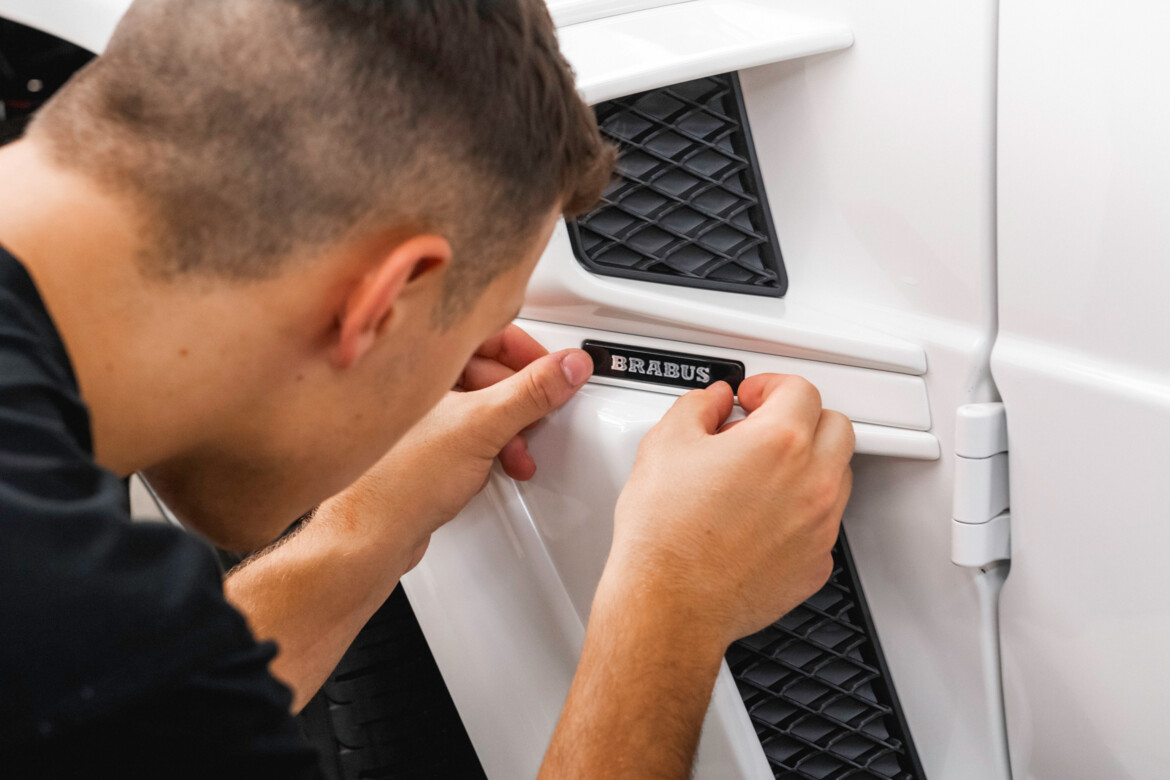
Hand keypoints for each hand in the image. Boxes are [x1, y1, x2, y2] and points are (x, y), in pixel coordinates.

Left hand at [315, 325, 592, 570]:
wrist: (371, 535)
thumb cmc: (398, 482)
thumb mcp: (482, 427)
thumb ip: (532, 392)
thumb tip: (569, 366)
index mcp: (422, 362)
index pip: (485, 331)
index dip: (525, 349)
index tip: (553, 369)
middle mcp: (416, 382)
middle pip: (487, 368)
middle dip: (521, 397)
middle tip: (539, 415)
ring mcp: (418, 414)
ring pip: (479, 402)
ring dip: (509, 426)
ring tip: (518, 450)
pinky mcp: (422, 443)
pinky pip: (468, 430)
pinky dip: (489, 443)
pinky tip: (497, 462)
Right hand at [604, 374, 853, 647]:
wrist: (670, 604)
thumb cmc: (666, 535)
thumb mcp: (665, 444)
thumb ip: (697, 407)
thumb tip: (713, 402)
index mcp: (780, 443)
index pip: (800, 390)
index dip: (771, 385)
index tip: (753, 396)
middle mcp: (812, 482)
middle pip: (836, 427)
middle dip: (802, 418)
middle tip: (766, 425)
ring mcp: (819, 527)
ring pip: (837, 476)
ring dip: (809, 464)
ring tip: (764, 472)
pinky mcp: (815, 564)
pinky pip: (824, 524)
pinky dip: (802, 512)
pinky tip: (763, 517)